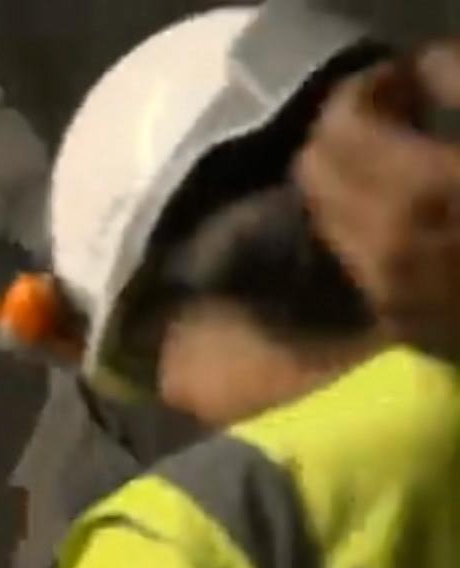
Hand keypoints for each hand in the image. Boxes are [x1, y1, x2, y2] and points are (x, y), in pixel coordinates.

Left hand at [298, 42, 459, 358]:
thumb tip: (424, 72)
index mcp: (420, 196)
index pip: (342, 126)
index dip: (366, 90)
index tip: (402, 79)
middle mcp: (383, 247)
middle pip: (316, 168)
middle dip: (346, 131)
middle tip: (397, 112)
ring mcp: (387, 291)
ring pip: (325, 213)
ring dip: (347, 175)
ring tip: (401, 157)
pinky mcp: (401, 321)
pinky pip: (353, 256)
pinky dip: (363, 220)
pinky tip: (412, 208)